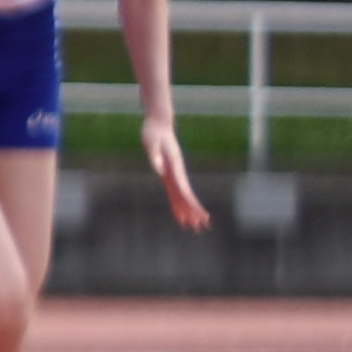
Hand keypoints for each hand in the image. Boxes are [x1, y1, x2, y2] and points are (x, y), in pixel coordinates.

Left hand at [142, 113, 205, 232]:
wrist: (158, 124)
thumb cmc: (153, 133)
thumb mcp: (150, 144)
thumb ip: (154, 157)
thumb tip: (159, 171)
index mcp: (174, 167)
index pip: (184, 190)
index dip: (191, 203)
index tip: (199, 214)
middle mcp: (176, 172)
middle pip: (186, 196)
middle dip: (193, 212)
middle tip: (201, 227)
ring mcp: (172, 174)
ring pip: (181, 196)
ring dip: (186, 211)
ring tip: (192, 226)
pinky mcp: (167, 174)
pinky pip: (172, 192)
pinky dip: (176, 204)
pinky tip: (178, 214)